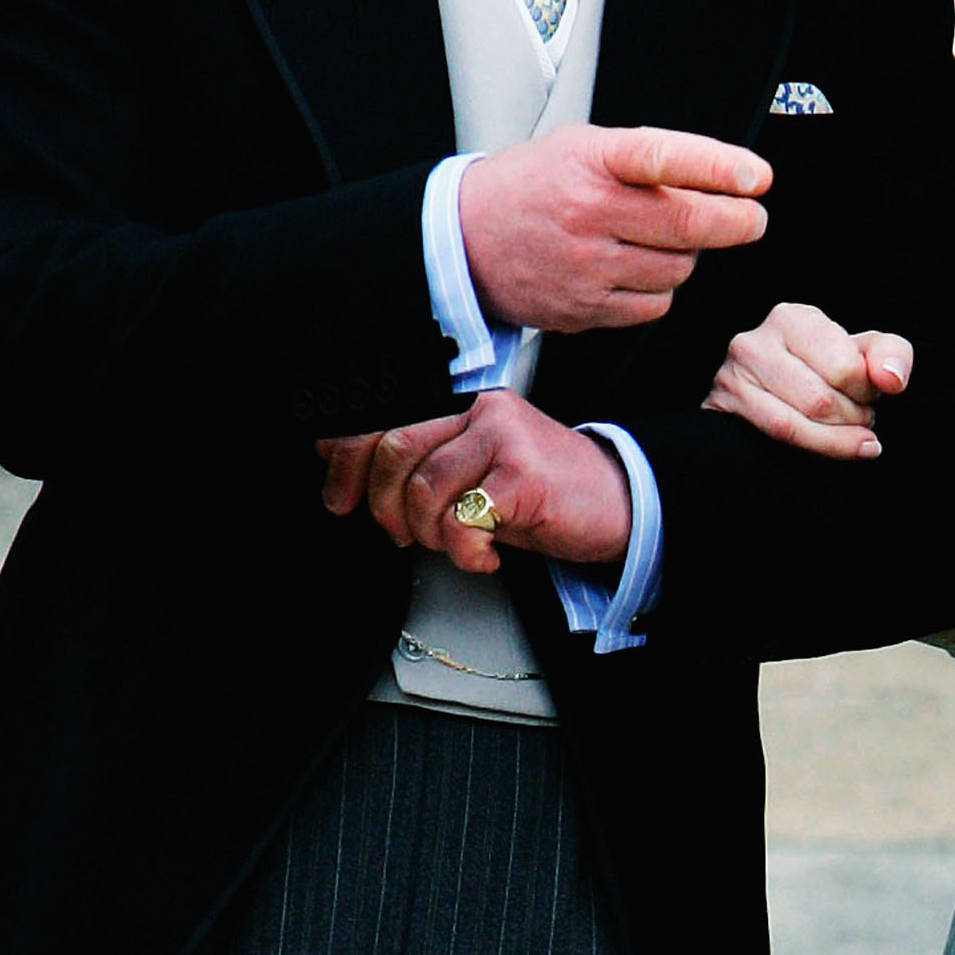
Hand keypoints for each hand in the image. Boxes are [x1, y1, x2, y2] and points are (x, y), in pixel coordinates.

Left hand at [318, 393, 632, 571]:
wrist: (616, 501)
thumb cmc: (540, 491)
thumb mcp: (470, 469)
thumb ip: (418, 461)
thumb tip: (345, 465)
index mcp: (461, 400)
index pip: (383, 415)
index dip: (345, 458)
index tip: (338, 497)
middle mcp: (481, 408)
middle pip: (394, 447)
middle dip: (383, 506)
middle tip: (400, 534)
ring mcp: (504, 435)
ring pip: (424, 489)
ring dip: (430, 534)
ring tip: (458, 542)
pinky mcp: (523, 473)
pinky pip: (464, 519)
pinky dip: (466, 551)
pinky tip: (486, 554)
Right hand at [458, 124, 771, 335]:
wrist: (463, 240)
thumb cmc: (532, 186)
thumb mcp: (582, 147)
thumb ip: (645, 159)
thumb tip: (721, 180)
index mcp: (589, 161)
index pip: (663, 157)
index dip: (718, 166)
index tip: (757, 175)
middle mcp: (587, 212)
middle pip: (688, 224)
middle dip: (737, 222)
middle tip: (752, 218)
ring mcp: (585, 265)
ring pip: (678, 268)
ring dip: (689, 255)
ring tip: (662, 240)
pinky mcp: (583, 308)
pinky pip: (654, 305)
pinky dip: (660, 288)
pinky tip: (637, 269)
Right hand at [702, 301, 913, 460]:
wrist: (781, 382)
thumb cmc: (828, 364)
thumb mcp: (865, 350)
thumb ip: (891, 354)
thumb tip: (891, 378)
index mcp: (792, 318)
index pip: (843, 367)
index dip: (866, 391)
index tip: (870, 394)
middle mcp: (755, 342)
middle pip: (819, 400)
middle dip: (852, 417)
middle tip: (862, 416)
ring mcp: (732, 376)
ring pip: (793, 424)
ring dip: (836, 437)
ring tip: (853, 432)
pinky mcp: (722, 407)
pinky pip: (775, 436)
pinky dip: (819, 447)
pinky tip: (843, 447)